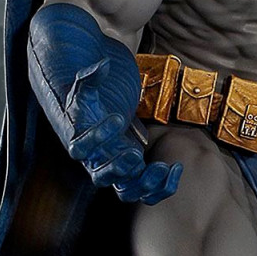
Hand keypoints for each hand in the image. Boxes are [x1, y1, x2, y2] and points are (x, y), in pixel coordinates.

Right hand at [65, 60, 182, 205]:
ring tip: (161, 168)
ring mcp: (116, 166)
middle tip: (135, 154)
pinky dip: (161, 186)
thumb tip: (102, 65)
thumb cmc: (90, 97)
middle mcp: (96, 159)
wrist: (97, 106)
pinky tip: (176, 168)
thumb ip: (91, 76)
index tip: (118, 118)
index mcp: (80, 139)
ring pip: (125, 189)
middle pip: (101, 176)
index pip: (80, 147)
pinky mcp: (134, 169)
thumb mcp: (86, 85)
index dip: (98, 137)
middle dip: (119, 167)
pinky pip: (146, 189)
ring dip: (143, 183)